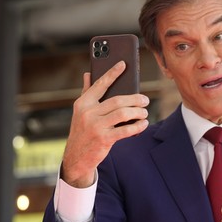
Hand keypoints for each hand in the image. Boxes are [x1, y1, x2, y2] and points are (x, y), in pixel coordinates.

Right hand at [61, 61, 149, 187]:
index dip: (112, 73)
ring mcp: (96, 126)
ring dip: (138, 112)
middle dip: (135, 99)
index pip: (100, 84)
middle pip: (117, 100)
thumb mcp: (81, 112)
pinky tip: (143, 124)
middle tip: (145, 99)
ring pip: (123, 114)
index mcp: (83, 103)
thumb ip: (87, 93)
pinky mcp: (104, 139)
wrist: (76, 157)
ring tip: (144, 112)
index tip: (124, 64)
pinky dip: (138, 126)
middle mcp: (88, 113)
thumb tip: (89, 73)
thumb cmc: (83, 130)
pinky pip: (126, 130)